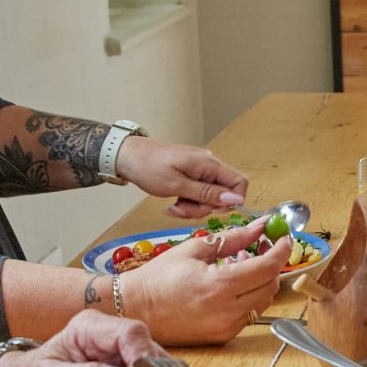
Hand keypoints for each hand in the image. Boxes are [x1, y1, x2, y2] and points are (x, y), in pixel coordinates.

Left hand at [118, 137, 246, 217]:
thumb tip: (235, 200)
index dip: (232, 201)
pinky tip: (172, 204)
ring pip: (209, 198)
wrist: (126, 156)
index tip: (212, 211)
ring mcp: (199, 171)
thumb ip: (207, 193)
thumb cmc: (148, 167)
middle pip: (223, 194)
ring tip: (173, 208)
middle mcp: (208, 166)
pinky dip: (187, 203)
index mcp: (209, 164)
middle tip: (182, 210)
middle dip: (204, 208)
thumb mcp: (177, 185)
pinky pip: (198, 194)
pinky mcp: (190, 175)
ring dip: (193, 208)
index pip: (239, 182)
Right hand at [124, 216, 288, 343]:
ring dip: (260, 281)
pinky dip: (248, 297)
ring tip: (241, 264)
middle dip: (271, 264)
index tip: (285, 238)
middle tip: (260, 247)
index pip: (267, 267)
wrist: (135, 308)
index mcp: (219, 285)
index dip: (282, 250)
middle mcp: (226, 310)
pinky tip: (231, 285)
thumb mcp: (194, 249)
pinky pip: (248, 314)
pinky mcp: (222, 336)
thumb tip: (258, 226)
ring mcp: (226, 326)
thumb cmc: (158, 278)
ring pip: (262, 301)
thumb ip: (232, 238)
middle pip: (270, 285)